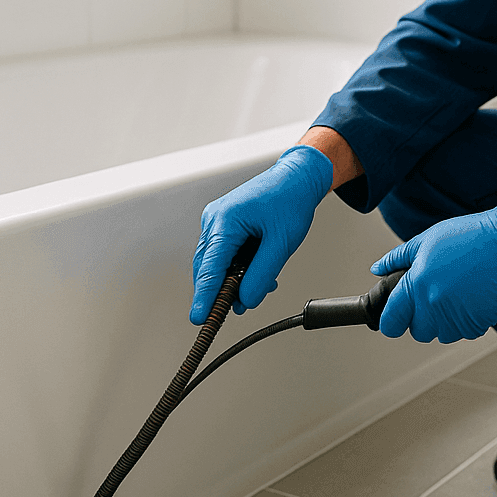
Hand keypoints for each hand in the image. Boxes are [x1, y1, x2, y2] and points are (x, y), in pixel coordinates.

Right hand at [191, 145, 332, 322]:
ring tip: (259, 286)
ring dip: (233, 279)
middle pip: (208, 268)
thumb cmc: (290, 200)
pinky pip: (224, 253)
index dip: (205, 296)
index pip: (211, 267)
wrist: (297, 178)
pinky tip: (255, 273)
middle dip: (223, 291)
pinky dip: (237, 268)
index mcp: (226, 220)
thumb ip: (262, 274)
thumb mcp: (281, 242)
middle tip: (238, 307)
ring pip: (217, 263)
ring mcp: (218, 221)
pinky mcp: (225, 224)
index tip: (199, 318)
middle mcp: (215, 220)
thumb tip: (246, 299)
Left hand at [372, 192, 496, 343]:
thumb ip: (398, 258)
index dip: (391, 321)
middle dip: (422, 320)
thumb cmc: (469, 236)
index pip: (391, 322)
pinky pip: (465, 332)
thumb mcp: (427, 239)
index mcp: (416, 284)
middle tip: (434, 298)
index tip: (396, 316)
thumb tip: (377, 269)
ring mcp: (456, 316)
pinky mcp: (478, 323)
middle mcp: (433, 304)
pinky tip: (472, 298)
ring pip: (442, 335)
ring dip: (445, 322)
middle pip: (417, 332)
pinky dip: (467, 321)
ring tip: (456, 295)